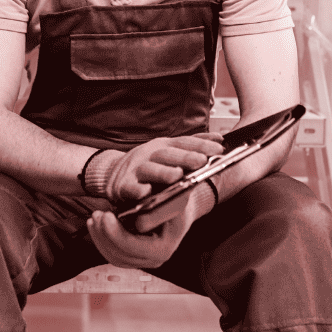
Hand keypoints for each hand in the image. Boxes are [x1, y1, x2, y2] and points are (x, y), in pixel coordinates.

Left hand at [86, 186, 209, 268]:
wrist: (180, 206)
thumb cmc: (177, 199)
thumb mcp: (175, 200)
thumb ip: (160, 212)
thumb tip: (139, 224)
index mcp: (163, 248)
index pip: (132, 247)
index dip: (115, 234)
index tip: (106, 215)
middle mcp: (154, 260)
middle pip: (120, 255)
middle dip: (104, 234)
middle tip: (96, 214)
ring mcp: (144, 260)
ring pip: (113, 256)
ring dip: (100, 237)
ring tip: (94, 217)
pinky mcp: (135, 256)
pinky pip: (114, 254)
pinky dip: (103, 239)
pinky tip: (97, 225)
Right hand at [98, 134, 222, 204]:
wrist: (111, 174)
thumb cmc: (147, 165)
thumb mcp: (169, 152)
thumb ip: (192, 147)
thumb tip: (219, 138)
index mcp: (163, 146)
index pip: (184, 142)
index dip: (201, 144)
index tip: (219, 148)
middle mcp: (149, 154)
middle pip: (168, 154)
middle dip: (185, 157)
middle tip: (202, 160)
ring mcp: (135, 169)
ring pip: (149, 169)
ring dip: (163, 172)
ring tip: (177, 176)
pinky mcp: (122, 186)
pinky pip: (130, 188)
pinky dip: (137, 190)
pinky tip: (145, 193)